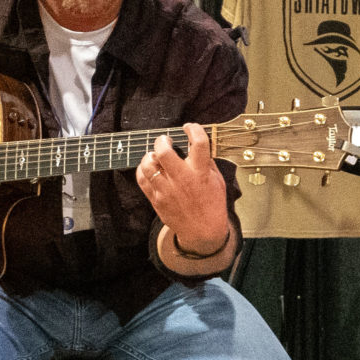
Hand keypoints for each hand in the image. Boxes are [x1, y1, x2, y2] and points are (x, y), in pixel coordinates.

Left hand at [137, 123, 229, 254]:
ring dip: (150, 155)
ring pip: (148, 164)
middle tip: (165, 140)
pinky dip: (143, 169)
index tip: (189, 127)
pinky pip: (142, 179)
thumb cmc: (212, 205)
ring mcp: (167, 190)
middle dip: (162, 140)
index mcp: (201, 173)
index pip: (198, 143)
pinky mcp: (157, 200)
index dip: (193, 129)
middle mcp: (182, 180)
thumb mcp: (217, 181)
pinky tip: (150, 168)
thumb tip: (196, 144)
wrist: (203, 232)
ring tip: (156, 156)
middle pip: (164, 152)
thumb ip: (207, 162)